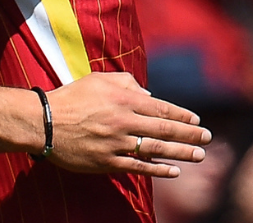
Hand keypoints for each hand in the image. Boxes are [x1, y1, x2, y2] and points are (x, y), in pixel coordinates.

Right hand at [46, 72, 209, 176]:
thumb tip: (149, 95)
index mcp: (123, 100)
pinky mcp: (107, 162)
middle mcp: (123, 122)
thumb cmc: (71, 97)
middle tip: (208, 138)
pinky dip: (158, 170)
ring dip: (181, 153)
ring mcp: (116, 144)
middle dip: (190, 135)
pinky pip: (138, 168)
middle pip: (164, 130)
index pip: (161, 108)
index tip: (197, 121)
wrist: (44, 122)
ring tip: (199, 155)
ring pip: (156, 150)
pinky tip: (174, 171)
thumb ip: (126, 82)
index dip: (182, 115)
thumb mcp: (98, 80)